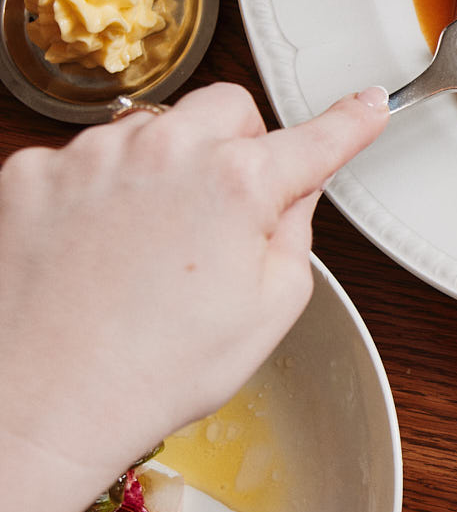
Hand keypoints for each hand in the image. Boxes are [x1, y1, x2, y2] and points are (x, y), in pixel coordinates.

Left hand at [0, 81, 387, 511]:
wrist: (36, 407)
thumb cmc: (151, 372)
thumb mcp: (270, 309)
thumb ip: (294, 230)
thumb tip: (295, 190)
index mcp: (237, 182)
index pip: (315, 137)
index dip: (351, 122)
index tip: (368, 103)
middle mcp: (162, 150)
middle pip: (224, 109)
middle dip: (237, 145)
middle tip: (226, 210)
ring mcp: (88, 157)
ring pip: (147, 131)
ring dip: (159, 168)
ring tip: (143, 249)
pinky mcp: (27, 175)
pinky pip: (79, 161)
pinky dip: (93, 193)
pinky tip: (90, 250)